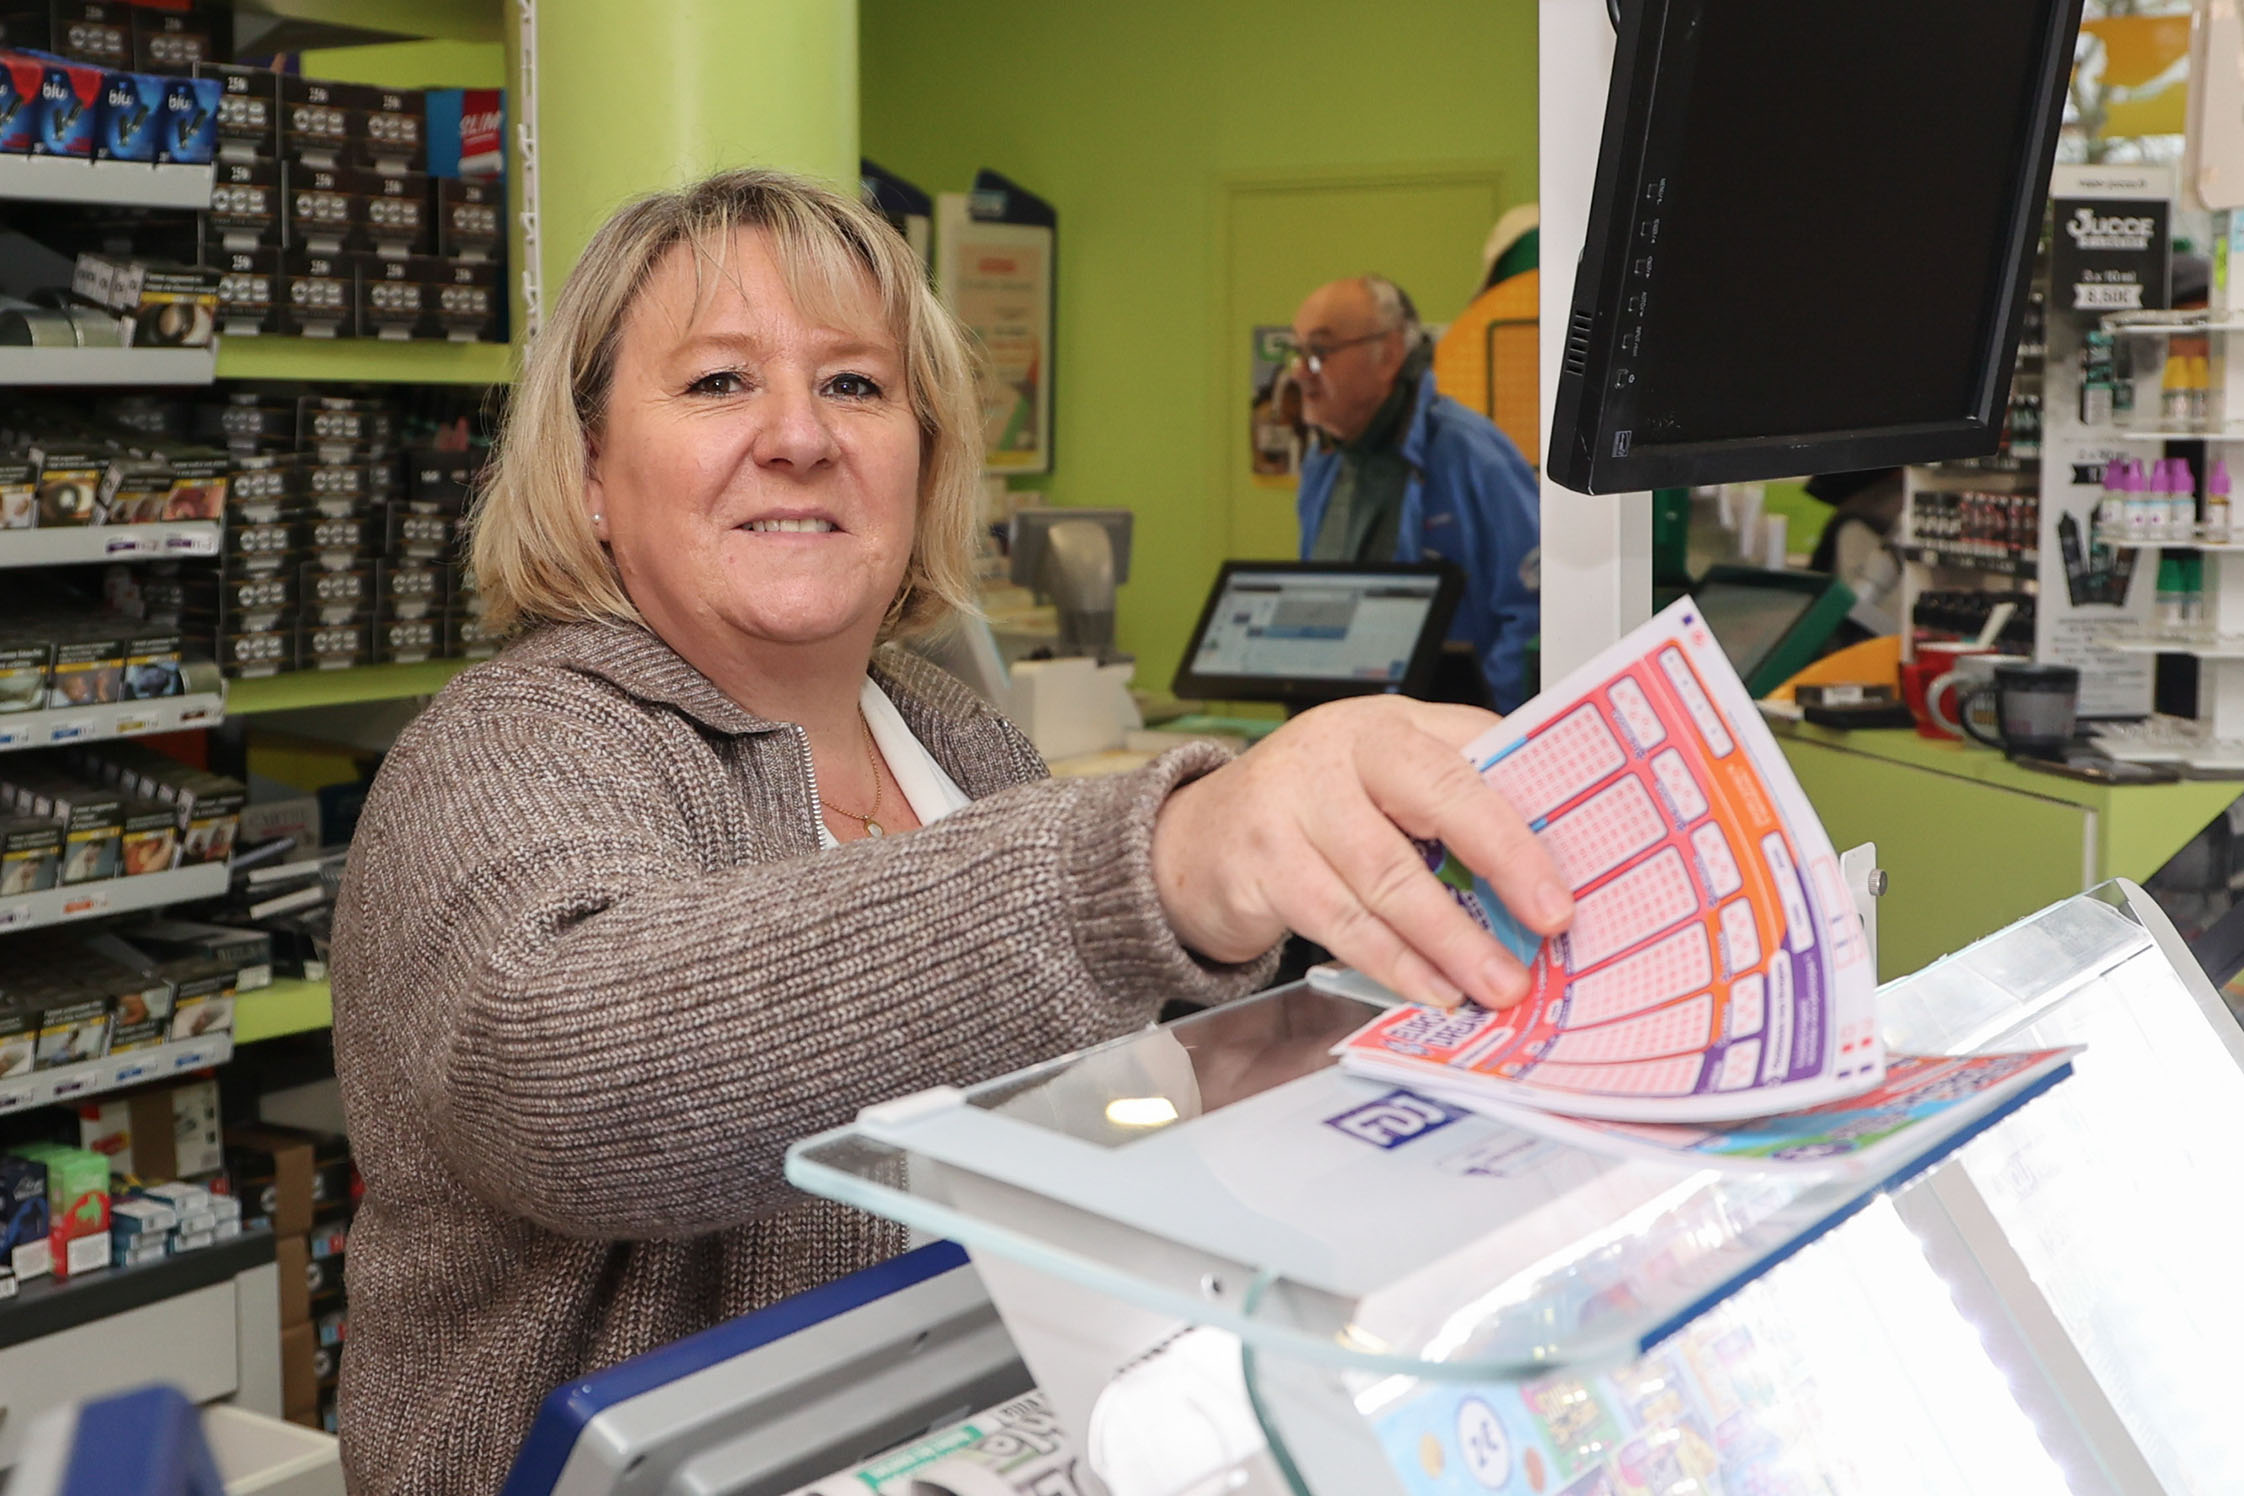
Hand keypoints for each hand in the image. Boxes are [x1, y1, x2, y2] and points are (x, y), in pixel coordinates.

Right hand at [1149, 696, 1572, 1010]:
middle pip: (1435, 797)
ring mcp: (1292, 802)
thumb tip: (1547, 862)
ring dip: (1451, 939)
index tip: (1567, 868)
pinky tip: (1429, 987)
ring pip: (1387, 875)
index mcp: (1386, 725)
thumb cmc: (1307, 813)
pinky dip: (1392, 961)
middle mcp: (1339, 749)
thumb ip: (1451, 804)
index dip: (1525, 810)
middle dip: (1502, 860)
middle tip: (1549, 921)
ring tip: (1495, 982)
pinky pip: (1339, 920)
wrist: (1192, 841)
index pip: (1472, 751)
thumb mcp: (1377, 785)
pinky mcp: (1261, 862)